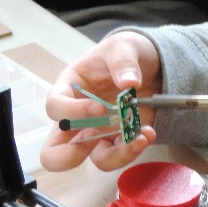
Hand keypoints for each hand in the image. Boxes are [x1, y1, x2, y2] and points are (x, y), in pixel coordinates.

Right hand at [42, 31, 162, 171]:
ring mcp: (99, 132)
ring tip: (138, 137)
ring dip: (117, 154)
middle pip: (54, 151)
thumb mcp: (123, 46)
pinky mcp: (121, 140)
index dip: (71, 112)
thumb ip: (123, 60)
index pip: (55, 108)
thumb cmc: (125, 53)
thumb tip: (128, 81)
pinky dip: (135, 149)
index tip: (99, 107)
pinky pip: (121, 155)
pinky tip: (148, 133)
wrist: (153, 64)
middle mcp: (78, 118)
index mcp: (69, 90)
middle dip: (69, 156)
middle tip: (92, 142)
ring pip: (95, 160)